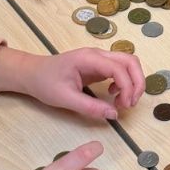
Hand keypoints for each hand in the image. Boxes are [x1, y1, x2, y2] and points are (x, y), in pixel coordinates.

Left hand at [0, 47, 144, 120]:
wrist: (32, 74)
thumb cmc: (45, 83)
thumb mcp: (65, 98)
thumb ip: (90, 107)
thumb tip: (113, 115)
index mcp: (89, 58)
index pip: (118, 67)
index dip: (127, 87)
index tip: (123, 106)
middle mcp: (97, 55)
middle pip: (130, 61)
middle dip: (137, 82)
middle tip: (129, 104)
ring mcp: (99, 59)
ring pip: (128, 64)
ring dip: (132, 82)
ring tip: (122, 102)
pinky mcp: (99, 66)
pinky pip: (120, 70)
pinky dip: (124, 83)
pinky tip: (112, 95)